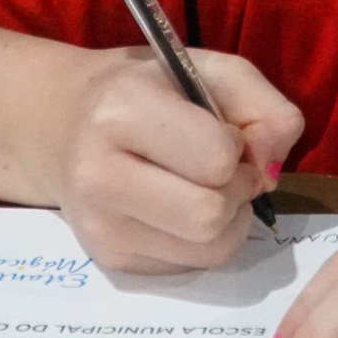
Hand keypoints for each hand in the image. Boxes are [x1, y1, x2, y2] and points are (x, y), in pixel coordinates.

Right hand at [53, 48, 302, 273]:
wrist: (65, 123)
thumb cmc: (148, 90)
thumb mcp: (209, 71)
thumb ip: (265, 108)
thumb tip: (272, 172)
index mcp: (122, 111)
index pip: (216, 159)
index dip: (237, 147)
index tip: (221, 132)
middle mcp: (100, 174)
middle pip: (210, 215)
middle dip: (236, 190)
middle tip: (223, 168)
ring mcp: (100, 226)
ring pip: (209, 249)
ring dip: (228, 220)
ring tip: (208, 188)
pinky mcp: (110, 259)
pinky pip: (192, 265)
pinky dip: (204, 240)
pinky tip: (182, 208)